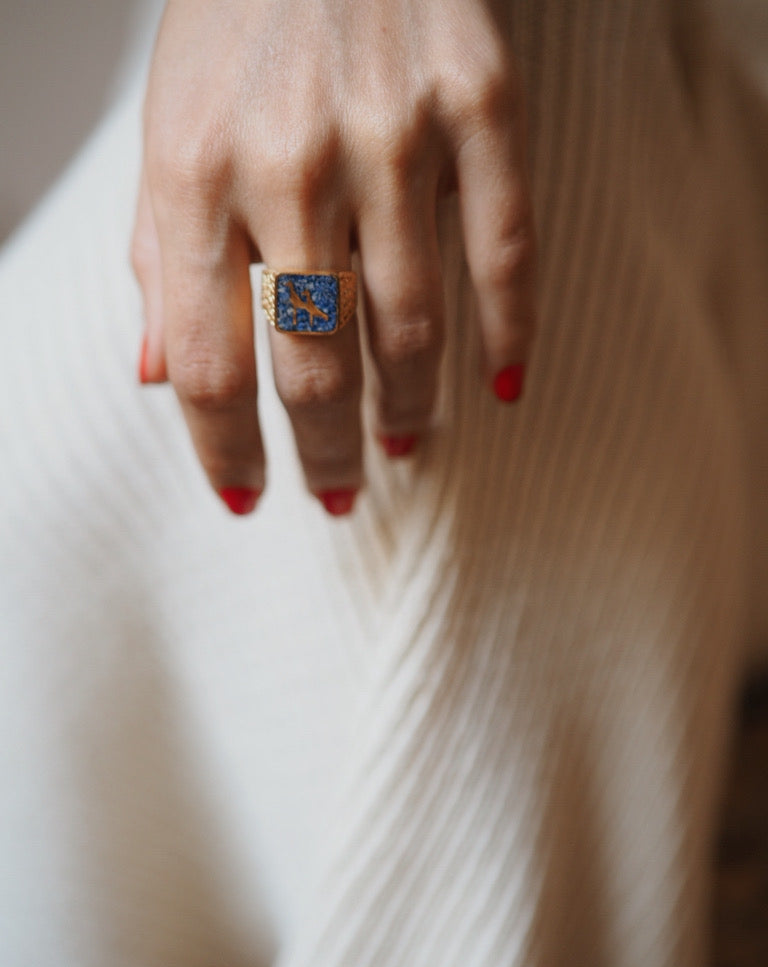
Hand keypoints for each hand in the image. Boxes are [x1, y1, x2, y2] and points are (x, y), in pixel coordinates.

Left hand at [131, 0, 535, 515]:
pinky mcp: (479, 105)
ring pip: (410, 326)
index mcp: (194, 175)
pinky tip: (503, 385)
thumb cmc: (236, 20)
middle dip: (324, 454)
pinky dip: (509, 331)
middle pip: (313, 366)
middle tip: (339, 493)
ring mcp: (392, 136)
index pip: (207, 365)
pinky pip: (503, 249)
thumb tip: (153, 377)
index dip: (225, 452)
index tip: (247, 498)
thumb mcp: (165, 129)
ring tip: (406, 445)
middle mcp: (289, 166)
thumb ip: (159, 259)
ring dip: (409, 409)